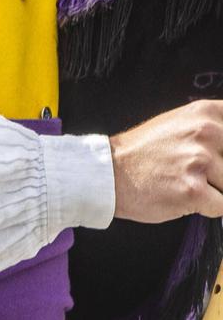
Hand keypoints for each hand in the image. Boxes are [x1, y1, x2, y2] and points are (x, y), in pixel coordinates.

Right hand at [111, 100, 222, 223]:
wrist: (107, 174)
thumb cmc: (143, 152)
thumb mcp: (181, 124)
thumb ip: (215, 129)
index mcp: (205, 113)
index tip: (216, 156)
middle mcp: (205, 132)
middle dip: (220, 171)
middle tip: (197, 170)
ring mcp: (199, 161)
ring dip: (214, 189)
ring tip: (186, 181)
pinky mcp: (193, 190)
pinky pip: (221, 206)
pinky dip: (207, 206)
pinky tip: (184, 195)